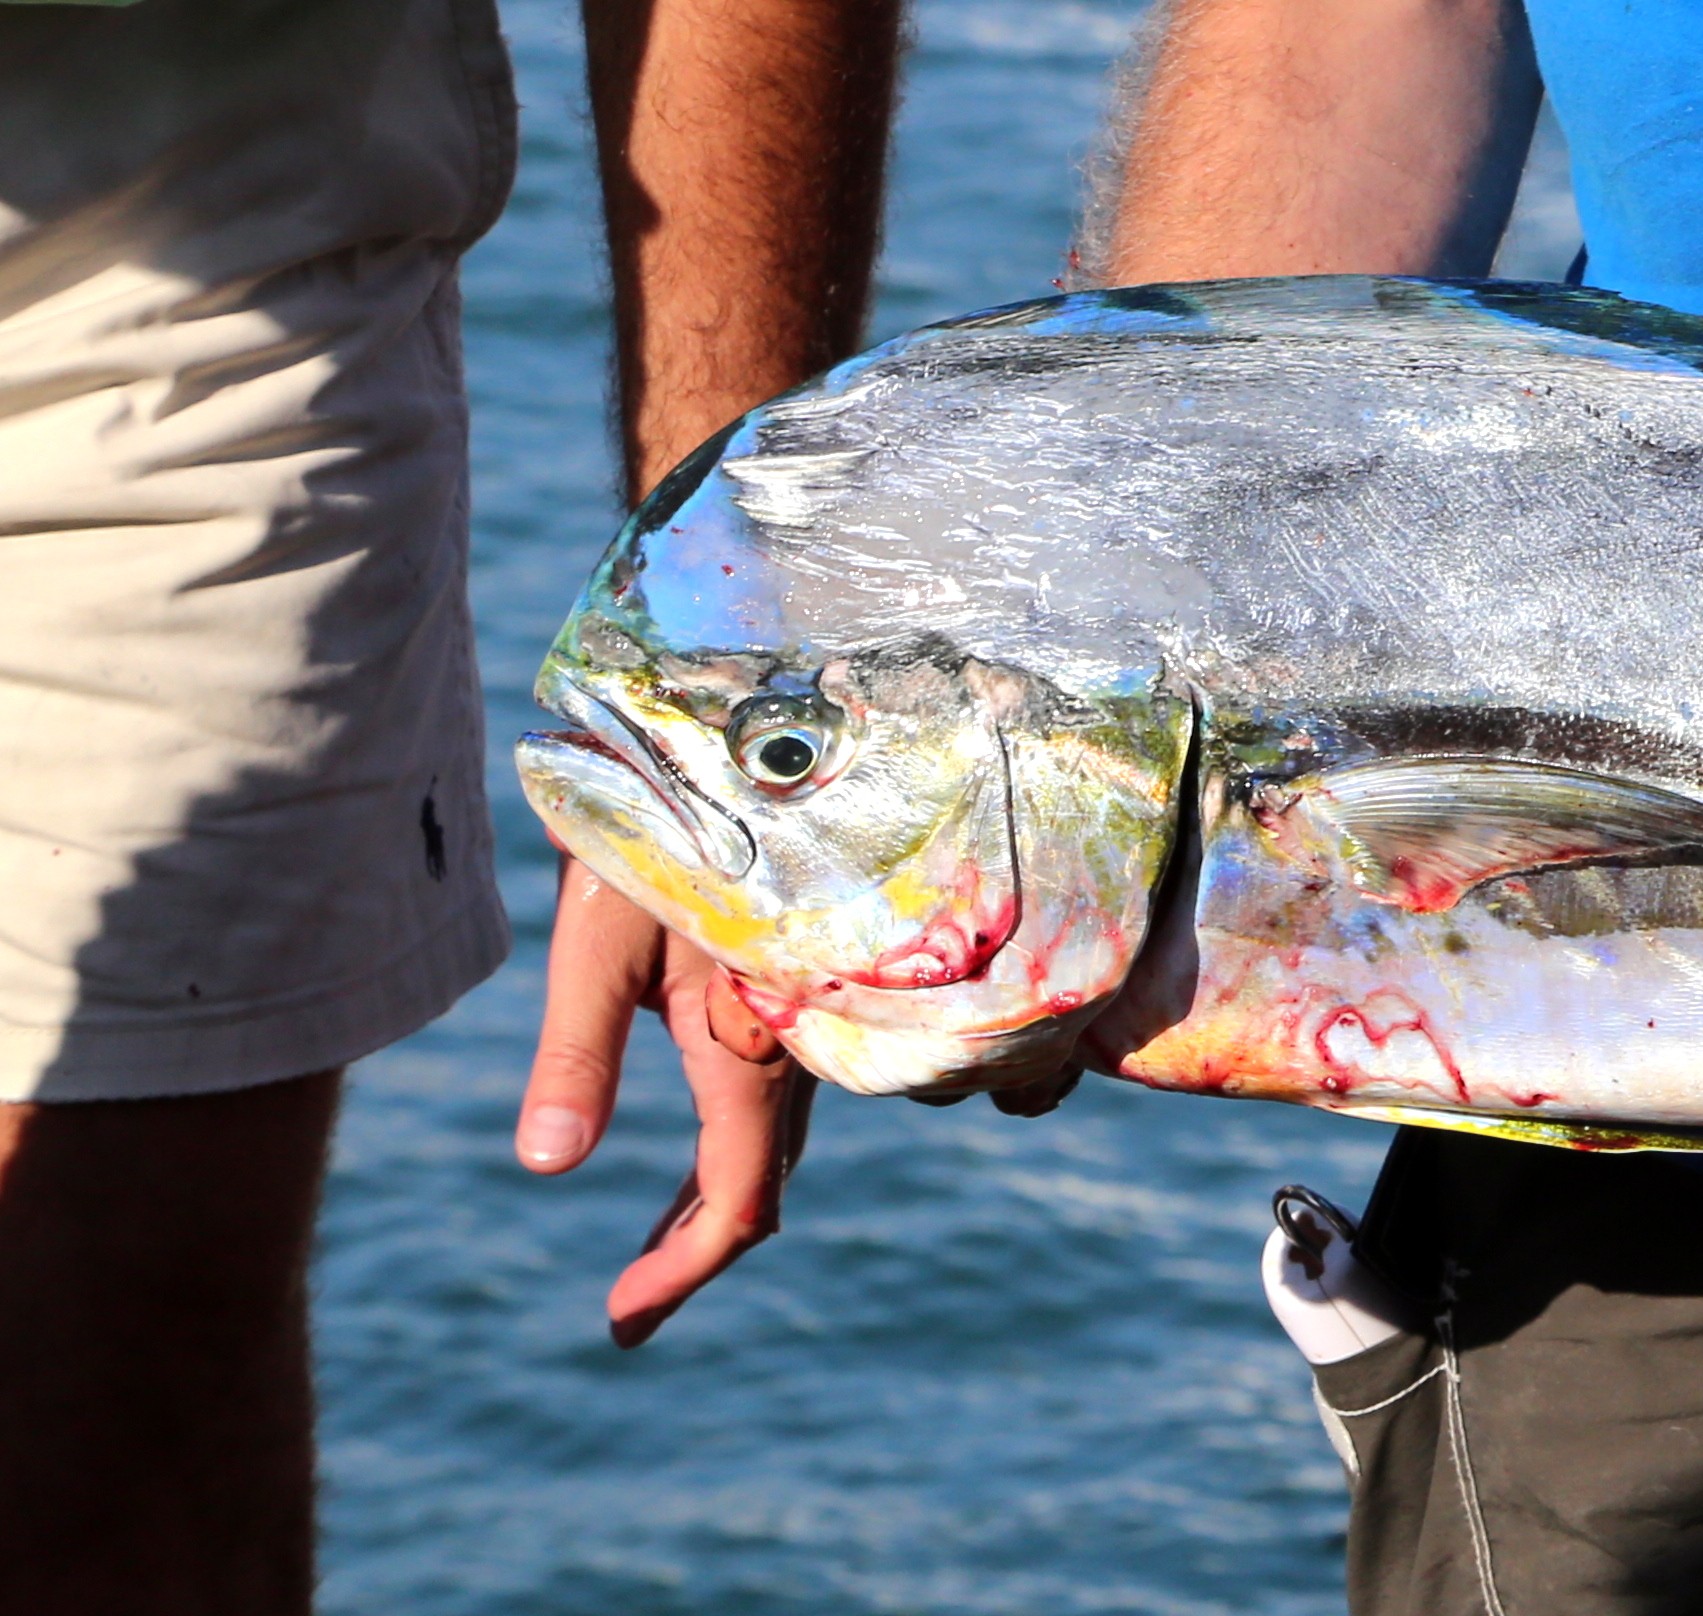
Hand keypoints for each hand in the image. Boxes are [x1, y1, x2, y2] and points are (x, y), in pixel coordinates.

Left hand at [515, 865, 811, 1344]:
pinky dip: (738, 1141)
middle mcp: (799, 1041)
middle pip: (760, 1180)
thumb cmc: (656, 825)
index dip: (683, 1273)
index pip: (736, 1201)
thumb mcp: (597, 940)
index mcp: (752, 1045)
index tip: (619, 1325)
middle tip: (627, 1311)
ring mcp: (809, 1012)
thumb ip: (576, 1056)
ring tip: (650, 1250)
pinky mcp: (802, 981)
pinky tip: (704, 1144)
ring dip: (714, 1198)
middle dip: (693, 1249)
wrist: (743, 729)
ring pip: (773, 1136)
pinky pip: (781, 1088)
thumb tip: (542, 1167)